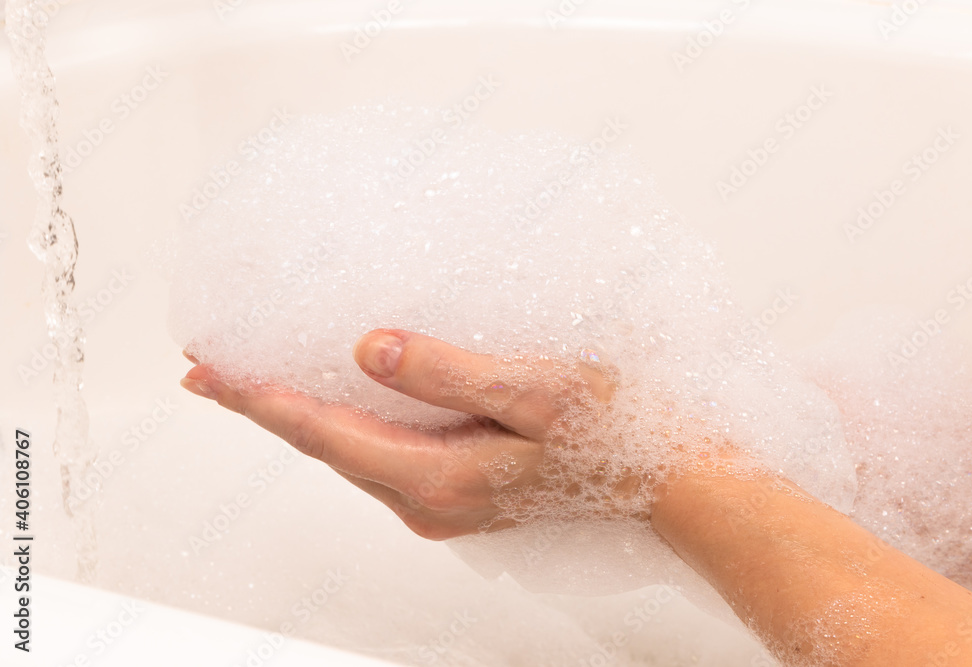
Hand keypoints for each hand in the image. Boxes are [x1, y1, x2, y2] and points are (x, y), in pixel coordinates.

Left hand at [180, 329, 624, 539]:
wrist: (663, 480)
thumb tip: (370, 351)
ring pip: (349, 454)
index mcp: (437, 478)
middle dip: (265, 408)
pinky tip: (335, 401)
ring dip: (300, 416)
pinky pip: (379, 455)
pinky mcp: (456, 491)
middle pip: (325, 448)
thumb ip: (448, 375)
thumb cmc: (611, 429)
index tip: (208, 373)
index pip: (325, 434)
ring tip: (255, 382)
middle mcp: (426, 501)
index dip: (260, 401)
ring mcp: (440, 502)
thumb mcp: (533, 391)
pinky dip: (343, 425)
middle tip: (211, 372)